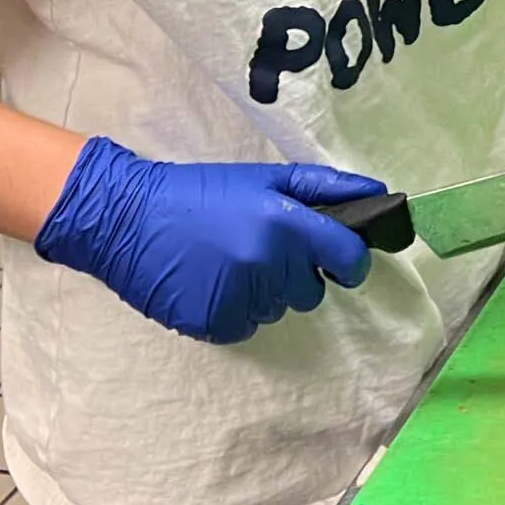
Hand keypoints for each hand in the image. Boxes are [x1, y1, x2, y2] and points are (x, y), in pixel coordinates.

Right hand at [34, 137, 383, 343]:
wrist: (127, 218)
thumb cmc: (199, 193)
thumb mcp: (263, 179)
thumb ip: (324, 188)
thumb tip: (378, 193)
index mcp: (284, 224)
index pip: (349, 258)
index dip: (351, 261)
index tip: (340, 260)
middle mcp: (268, 265)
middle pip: (313, 291)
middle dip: (297, 274)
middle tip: (261, 248)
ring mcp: (241, 299)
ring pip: (279, 309)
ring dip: (265, 291)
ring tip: (228, 261)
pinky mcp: (216, 325)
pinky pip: (247, 325)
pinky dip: (236, 309)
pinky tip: (212, 282)